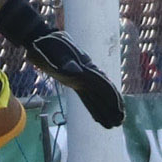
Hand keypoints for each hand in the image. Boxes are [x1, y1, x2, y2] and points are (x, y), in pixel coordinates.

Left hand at [0, 0, 124, 128]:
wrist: (41, 40)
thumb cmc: (47, 44)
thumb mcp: (55, 50)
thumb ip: (65, 60)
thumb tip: (76, 71)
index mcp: (83, 69)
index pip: (101, 84)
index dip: (111, 96)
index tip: (119, 108)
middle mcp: (84, 75)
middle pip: (101, 94)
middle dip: (111, 107)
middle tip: (120, 122)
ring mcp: (79, 79)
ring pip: (95, 97)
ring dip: (105, 110)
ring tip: (114, 122)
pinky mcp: (73, 82)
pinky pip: (87, 97)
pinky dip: (94, 107)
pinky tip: (98, 116)